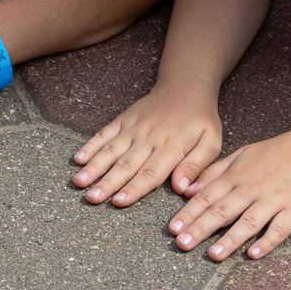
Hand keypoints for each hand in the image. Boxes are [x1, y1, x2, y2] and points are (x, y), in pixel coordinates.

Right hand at [70, 90, 221, 207]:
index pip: (150, 173)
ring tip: (79, 182)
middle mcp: (148, 138)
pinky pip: (105, 133)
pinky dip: (91, 145)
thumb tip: (181, 189)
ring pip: (111, 150)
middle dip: (107, 183)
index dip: (133, 188)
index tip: (118, 202)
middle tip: (91, 198)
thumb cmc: (200, 120)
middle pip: (125, 165)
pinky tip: (78, 158)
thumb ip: (196, 165)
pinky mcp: (124, 120)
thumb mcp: (211, 142)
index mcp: (171, 147)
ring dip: (94, 167)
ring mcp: (133, 128)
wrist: (185, 87)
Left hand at [167, 125, 290, 261]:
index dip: (189, 213)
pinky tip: (254, 254)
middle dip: (201, 228)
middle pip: (222, 210)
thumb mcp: (240, 155)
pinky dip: (267, 242)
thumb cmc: (273, 154)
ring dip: (230, 239)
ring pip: (248, 222)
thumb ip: (213, 173)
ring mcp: (273, 199)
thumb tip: (187, 189)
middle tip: (182, 244)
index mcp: (236, 176)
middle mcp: (251, 188)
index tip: (173, 228)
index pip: (207, 197)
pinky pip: (279, 228)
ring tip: (213, 255)